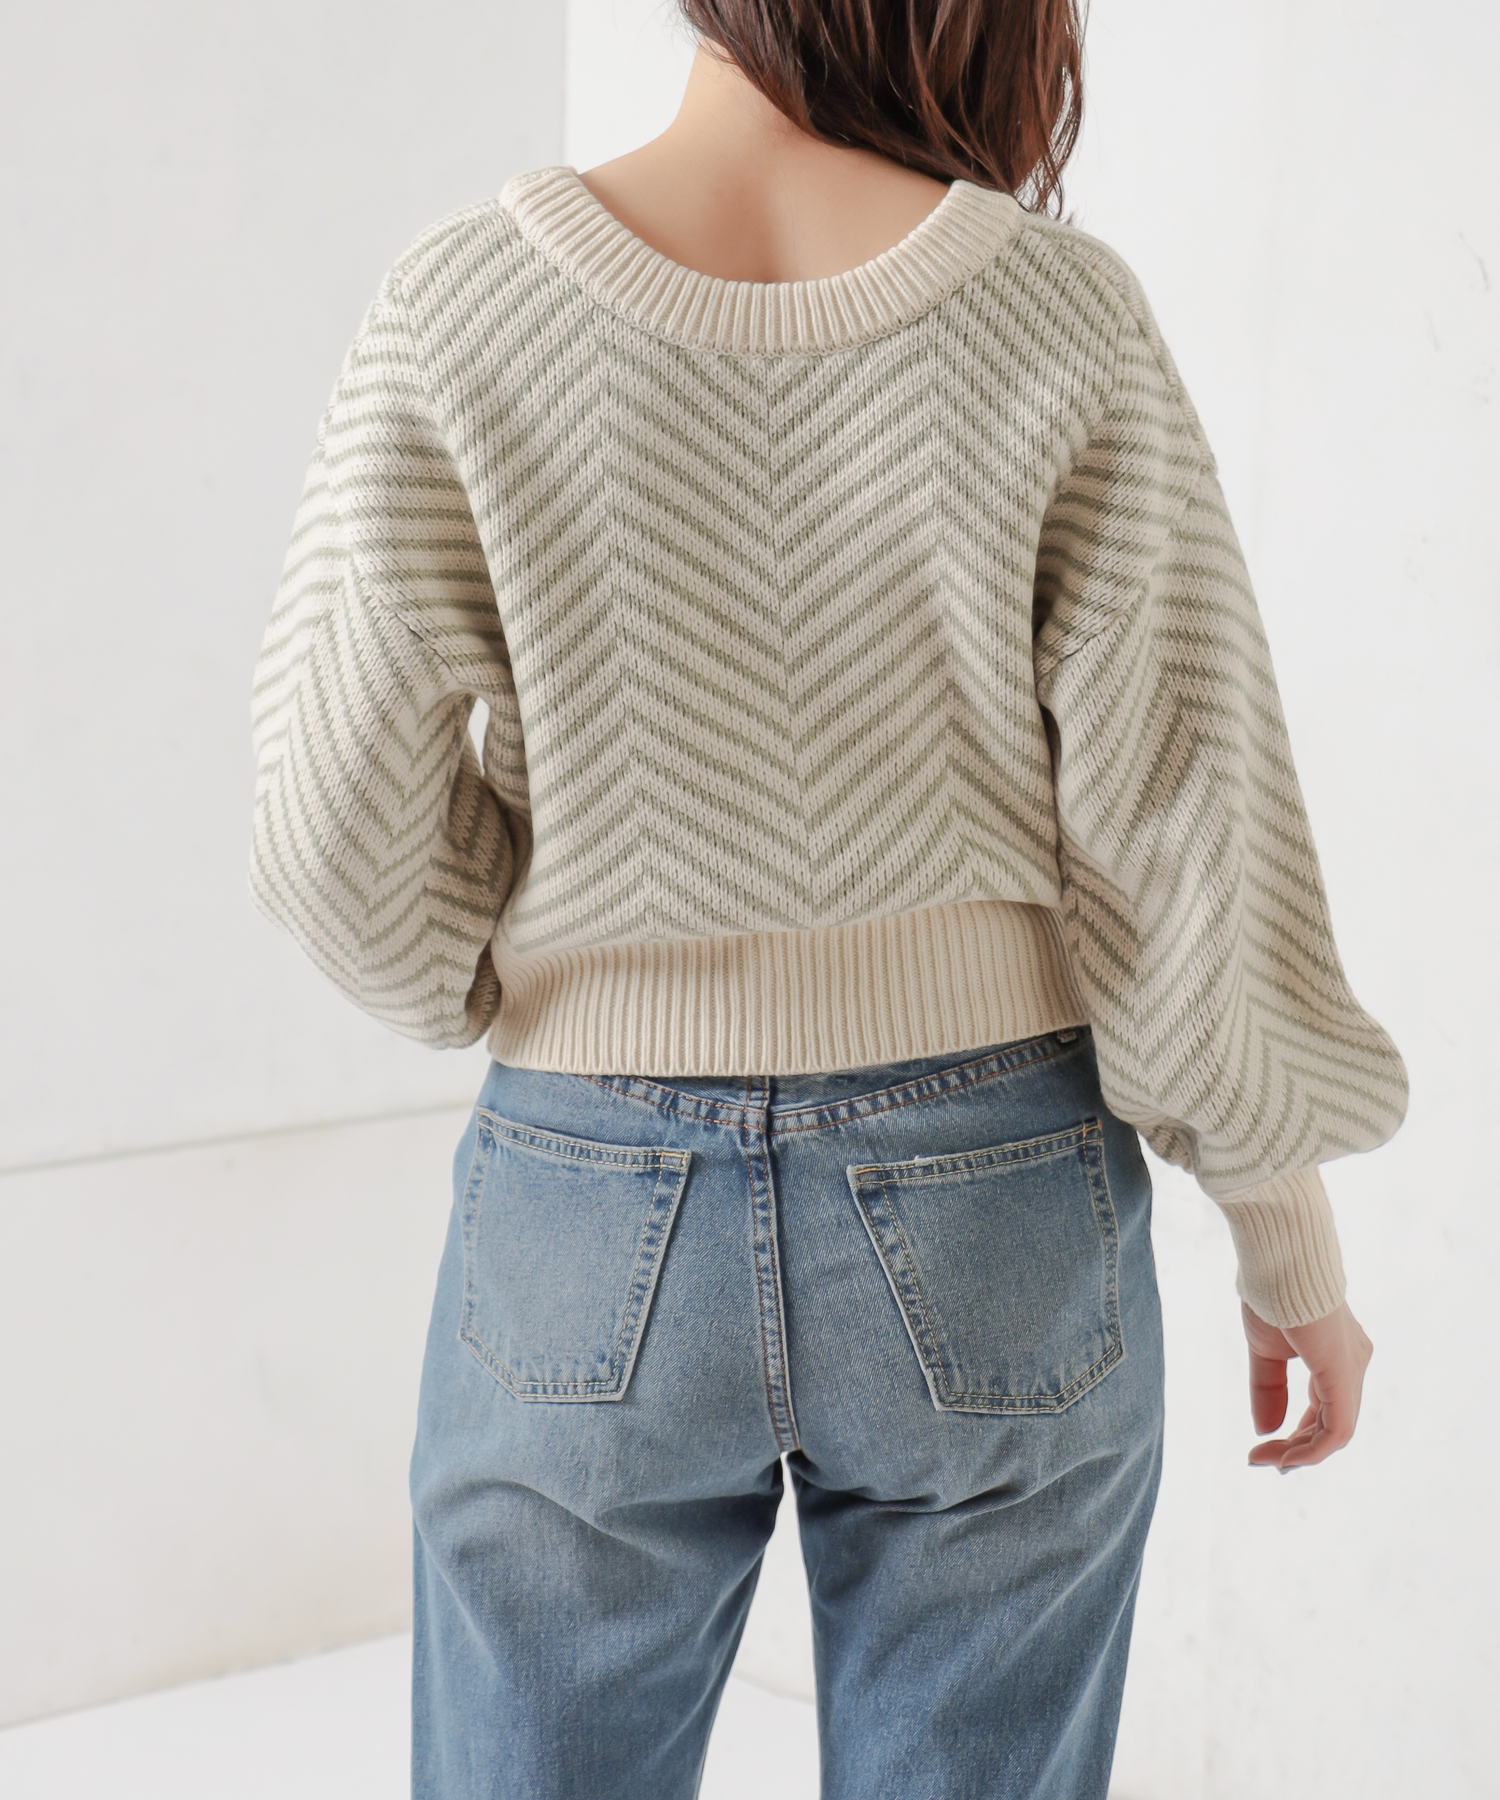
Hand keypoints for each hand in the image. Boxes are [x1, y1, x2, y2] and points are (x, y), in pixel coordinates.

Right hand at [1243, 1298, 1372, 1470]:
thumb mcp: (1266, 1351)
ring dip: (1299, 1453)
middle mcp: (1353, 1365)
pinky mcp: (1343, 1374)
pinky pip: (1337, 1430)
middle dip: (1296, 1448)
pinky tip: (1284, 1456)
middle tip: (1261, 1459)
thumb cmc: (1272, 1295)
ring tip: (1265, 1460)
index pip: (1323, 1409)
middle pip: (1330, 1424)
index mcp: (1337, 1356)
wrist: (1277, 1263)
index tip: (1261, 1448)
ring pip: (1335, 1432)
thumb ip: (1269, 1390)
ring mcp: (1352, 1370)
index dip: (1297, 1435)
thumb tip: (1265, 1429)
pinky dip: (1311, 1450)